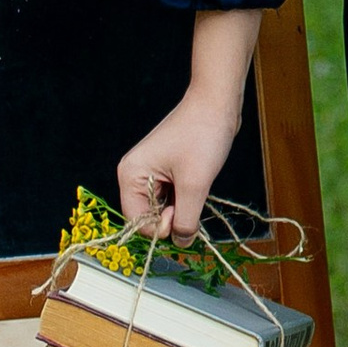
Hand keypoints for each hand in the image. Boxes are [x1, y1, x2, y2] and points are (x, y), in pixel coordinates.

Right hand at [117, 4, 256, 243]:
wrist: (216, 103)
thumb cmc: (202, 135)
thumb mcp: (195, 184)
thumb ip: (185, 219)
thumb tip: (181, 243)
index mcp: (131, 176)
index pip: (137, 222)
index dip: (160, 229)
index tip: (181, 215)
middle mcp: (135, 175)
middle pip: (148, 217)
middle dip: (171, 218)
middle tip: (192, 201)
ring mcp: (150, 172)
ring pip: (162, 208)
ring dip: (181, 208)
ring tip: (196, 187)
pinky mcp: (166, 170)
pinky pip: (172, 197)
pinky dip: (185, 198)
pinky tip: (197, 184)